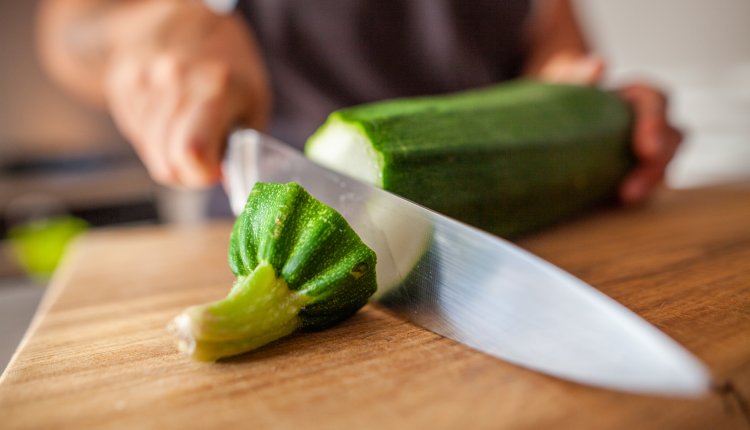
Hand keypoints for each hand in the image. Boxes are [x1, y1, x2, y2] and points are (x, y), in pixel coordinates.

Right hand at [103, 2, 269, 187]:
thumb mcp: (254, 100)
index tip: (215, 171)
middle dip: (188, 172)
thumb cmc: (229, 63)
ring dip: (170, 154)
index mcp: (214, 87)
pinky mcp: (121, 83)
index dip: (203, 175)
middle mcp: (173, 81)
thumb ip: (243, 146)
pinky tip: (169, 115)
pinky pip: (135, 134)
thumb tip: (226, 183)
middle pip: (167, 162)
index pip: (192, 153)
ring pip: (150, 152)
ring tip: (188, 129)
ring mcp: (142, 80)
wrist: (185, 14)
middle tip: (205, 157)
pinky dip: (153, 137)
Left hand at [533, 53, 682, 203]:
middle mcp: (648, 123)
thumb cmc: (561, 91)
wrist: (549, 114)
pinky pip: (645, 184)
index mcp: (636, 96)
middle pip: (671, 138)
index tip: (646, 149)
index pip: (657, 102)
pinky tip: (615, 203)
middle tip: (635, 184)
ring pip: (663, 164)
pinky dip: (636, 193)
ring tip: (626, 196)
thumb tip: (599, 66)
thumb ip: (576, 70)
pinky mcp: (632, 173)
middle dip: (658, 163)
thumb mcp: (561, 76)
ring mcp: (643, 150)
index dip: (655, 124)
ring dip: (648, 182)